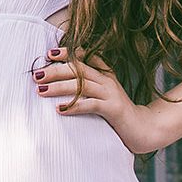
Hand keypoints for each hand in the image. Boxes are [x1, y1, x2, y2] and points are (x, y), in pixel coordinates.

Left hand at [32, 45, 152, 153]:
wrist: (144, 129)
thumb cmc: (118, 113)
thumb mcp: (104, 95)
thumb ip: (88, 87)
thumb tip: (61, 83)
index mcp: (105, 74)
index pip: (86, 56)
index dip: (68, 53)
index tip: (49, 54)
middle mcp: (107, 80)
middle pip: (78, 69)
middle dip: (55, 71)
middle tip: (36, 75)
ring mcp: (111, 93)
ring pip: (81, 85)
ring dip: (59, 87)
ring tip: (41, 91)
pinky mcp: (113, 109)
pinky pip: (91, 105)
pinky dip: (74, 106)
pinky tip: (59, 109)